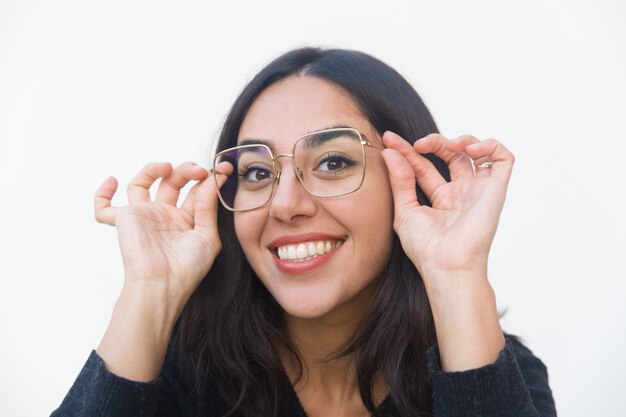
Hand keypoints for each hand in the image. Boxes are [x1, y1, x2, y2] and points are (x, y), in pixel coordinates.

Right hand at [94, 161, 229, 307]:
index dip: (209, 179)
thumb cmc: (186, 269)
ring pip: (141, 184)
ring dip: (154, 169)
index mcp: (186, 221)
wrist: (162, 285)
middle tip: (199, 170)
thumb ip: (208, 207)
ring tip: (168, 167)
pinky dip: (103, 194)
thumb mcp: (207, 236)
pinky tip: (113, 181)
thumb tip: (213, 181)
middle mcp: (164, 216)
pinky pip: (104, 208)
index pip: (196, 192)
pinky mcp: (124, 220)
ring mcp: (144, 216)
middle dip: (187, 171)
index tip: (225, 169)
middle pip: (172, 182)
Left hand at [381, 132, 514, 284]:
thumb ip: (399, 180)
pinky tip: (469, 150)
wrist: (447, 264)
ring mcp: (479, 190)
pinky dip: (489, 145)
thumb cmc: (425, 247)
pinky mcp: (496, 189)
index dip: (407, 151)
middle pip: (450, 154)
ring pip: (477, 152)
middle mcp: (461, 193)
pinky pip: (504, 159)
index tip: (389, 140)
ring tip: (447, 144)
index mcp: (440, 199)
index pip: (424, 166)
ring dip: (461, 139)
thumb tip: (390, 152)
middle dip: (434, 141)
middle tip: (417, 144)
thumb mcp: (405, 210)